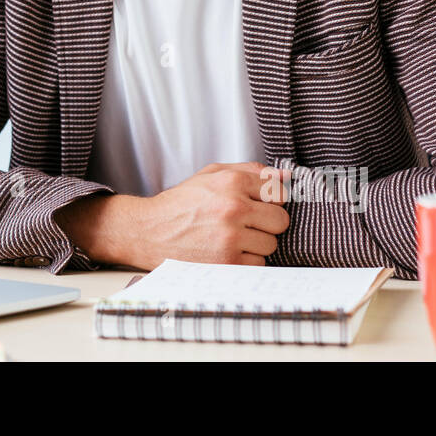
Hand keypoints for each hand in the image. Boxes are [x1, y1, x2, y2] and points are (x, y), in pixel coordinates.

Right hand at [54, 162, 291, 270]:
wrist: (149, 231)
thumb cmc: (182, 203)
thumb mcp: (211, 175)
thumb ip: (250, 171)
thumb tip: (286, 176)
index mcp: (232, 182)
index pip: (279, 192)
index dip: (270, 200)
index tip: (257, 204)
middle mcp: (233, 208)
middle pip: (281, 221)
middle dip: (267, 223)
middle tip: (247, 223)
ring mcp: (231, 237)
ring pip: (271, 244)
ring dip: (256, 244)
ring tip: (232, 237)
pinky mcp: (227, 262)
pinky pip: (258, 264)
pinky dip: (246, 260)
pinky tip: (226, 251)